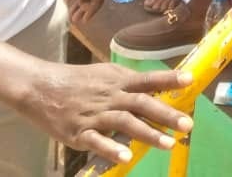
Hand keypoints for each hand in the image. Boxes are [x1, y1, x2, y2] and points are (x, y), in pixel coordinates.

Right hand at [22, 61, 193, 164]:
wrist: (40, 87)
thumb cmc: (77, 81)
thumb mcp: (105, 74)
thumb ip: (128, 82)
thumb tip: (156, 87)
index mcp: (118, 80)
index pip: (147, 79)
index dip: (169, 79)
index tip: (191, 80)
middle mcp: (110, 96)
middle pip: (141, 103)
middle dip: (166, 114)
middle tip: (188, 125)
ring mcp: (95, 114)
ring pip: (124, 122)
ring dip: (148, 133)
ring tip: (168, 144)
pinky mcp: (79, 132)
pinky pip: (97, 142)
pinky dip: (112, 149)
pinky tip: (127, 157)